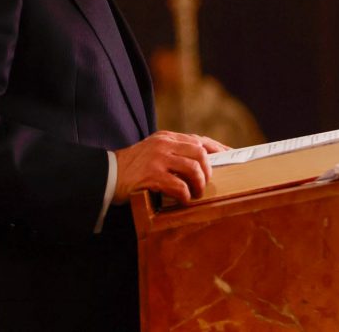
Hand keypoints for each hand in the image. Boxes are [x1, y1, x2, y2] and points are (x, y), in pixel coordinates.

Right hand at [113, 131, 228, 204]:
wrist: (107, 174)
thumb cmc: (133, 166)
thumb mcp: (153, 151)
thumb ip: (173, 151)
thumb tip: (201, 162)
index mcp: (167, 137)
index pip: (200, 140)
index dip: (218, 149)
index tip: (231, 157)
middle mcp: (164, 144)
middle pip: (200, 153)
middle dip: (208, 171)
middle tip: (203, 184)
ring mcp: (158, 159)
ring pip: (193, 168)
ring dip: (198, 184)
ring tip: (194, 194)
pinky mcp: (152, 175)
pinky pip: (178, 186)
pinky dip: (185, 195)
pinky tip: (182, 200)